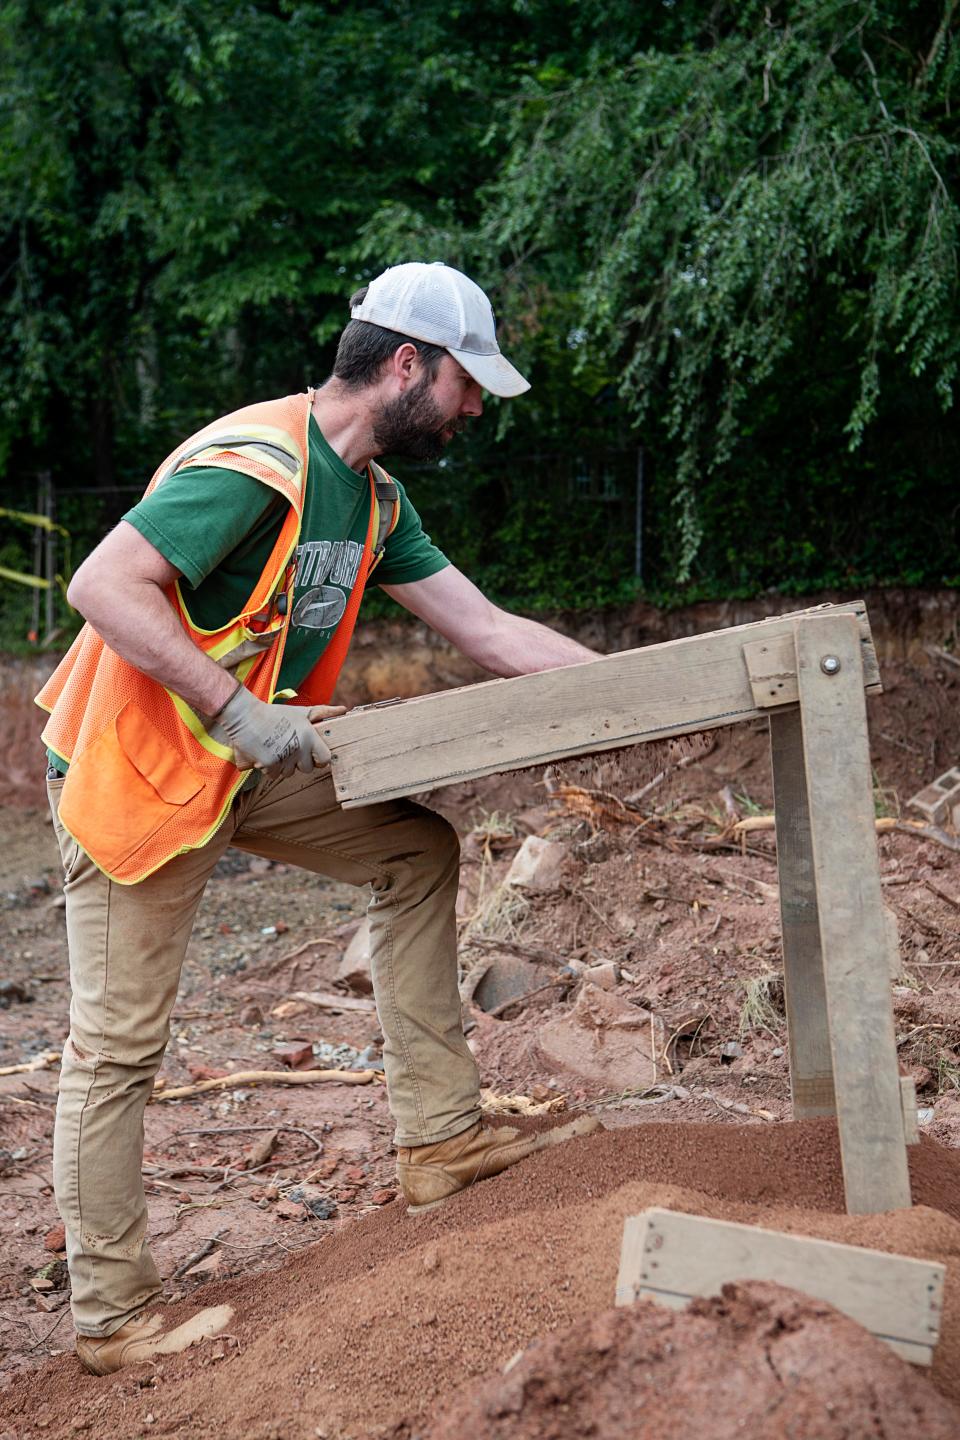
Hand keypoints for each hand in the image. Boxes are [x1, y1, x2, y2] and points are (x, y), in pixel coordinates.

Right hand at [206, 686, 345, 778]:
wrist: (243, 715)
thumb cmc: (273, 713)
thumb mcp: (300, 711)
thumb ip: (323, 712)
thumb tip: (343, 710)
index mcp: (309, 735)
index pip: (325, 759)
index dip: (320, 759)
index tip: (313, 756)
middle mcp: (300, 748)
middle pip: (307, 769)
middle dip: (299, 763)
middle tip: (289, 749)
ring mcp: (285, 758)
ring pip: (288, 773)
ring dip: (282, 765)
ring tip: (274, 748)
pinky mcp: (270, 764)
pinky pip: (273, 774)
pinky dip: (268, 768)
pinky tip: (264, 752)